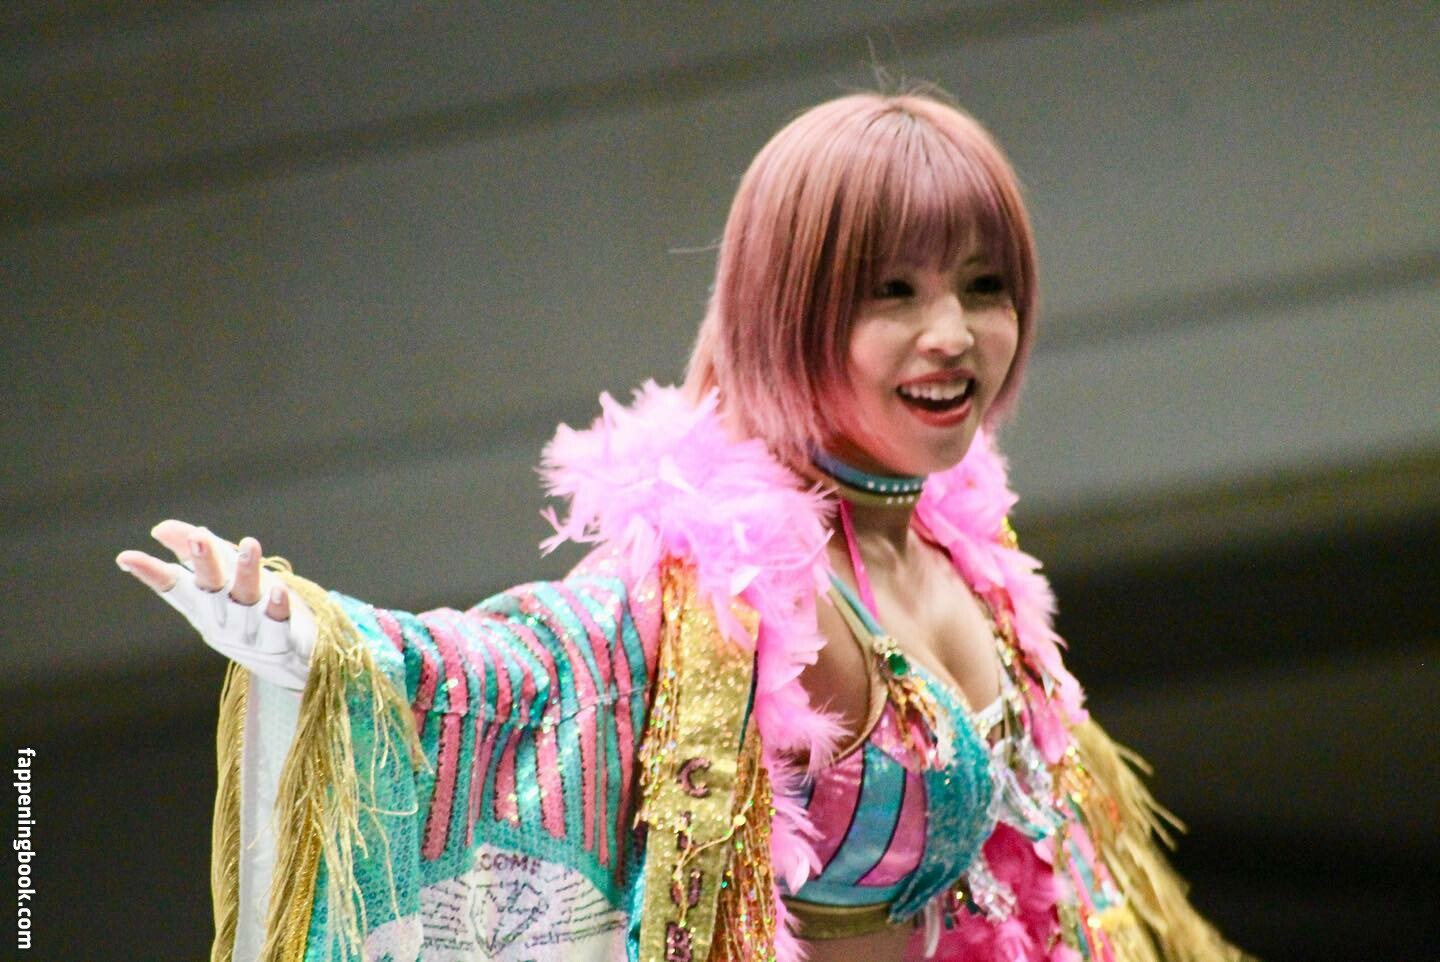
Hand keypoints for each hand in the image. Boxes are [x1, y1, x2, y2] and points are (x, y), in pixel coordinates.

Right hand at [117, 520, 314, 689]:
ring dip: (246, 571)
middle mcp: (222, 617)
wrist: (287, 663)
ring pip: (245, 598)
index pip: (173, 585)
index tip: (126, 557)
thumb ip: (192, 551)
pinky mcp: (280, 641)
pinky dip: (277, 607)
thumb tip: (160, 528)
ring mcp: (250, 631)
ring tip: (249, 543)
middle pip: (210, 586)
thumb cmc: (246, 613)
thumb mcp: (220, 582)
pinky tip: (279, 590)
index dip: (151, 572)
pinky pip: (278, 623)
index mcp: (201, 603)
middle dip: (204, 562)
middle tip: (199, 536)